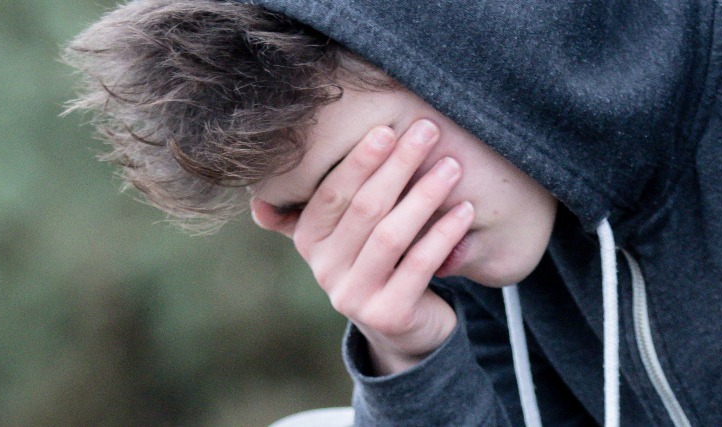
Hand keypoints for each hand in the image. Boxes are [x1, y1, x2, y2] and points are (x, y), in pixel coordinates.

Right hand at [251, 120, 472, 374]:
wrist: (405, 329)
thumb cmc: (379, 262)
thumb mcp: (344, 236)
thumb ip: (315, 210)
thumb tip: (256, 199)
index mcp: (308, 240)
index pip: (332, 193)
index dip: (360, 160)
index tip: (390, 128)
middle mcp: (324, 270)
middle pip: (364, 209)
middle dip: (398, 165)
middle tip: (428, 131)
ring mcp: (354, 296)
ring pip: (391, 235)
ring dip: (424, 195)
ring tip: (451, 166)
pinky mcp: (388, 316)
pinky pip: (420, 265)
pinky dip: (444, 233)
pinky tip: (465, 209)